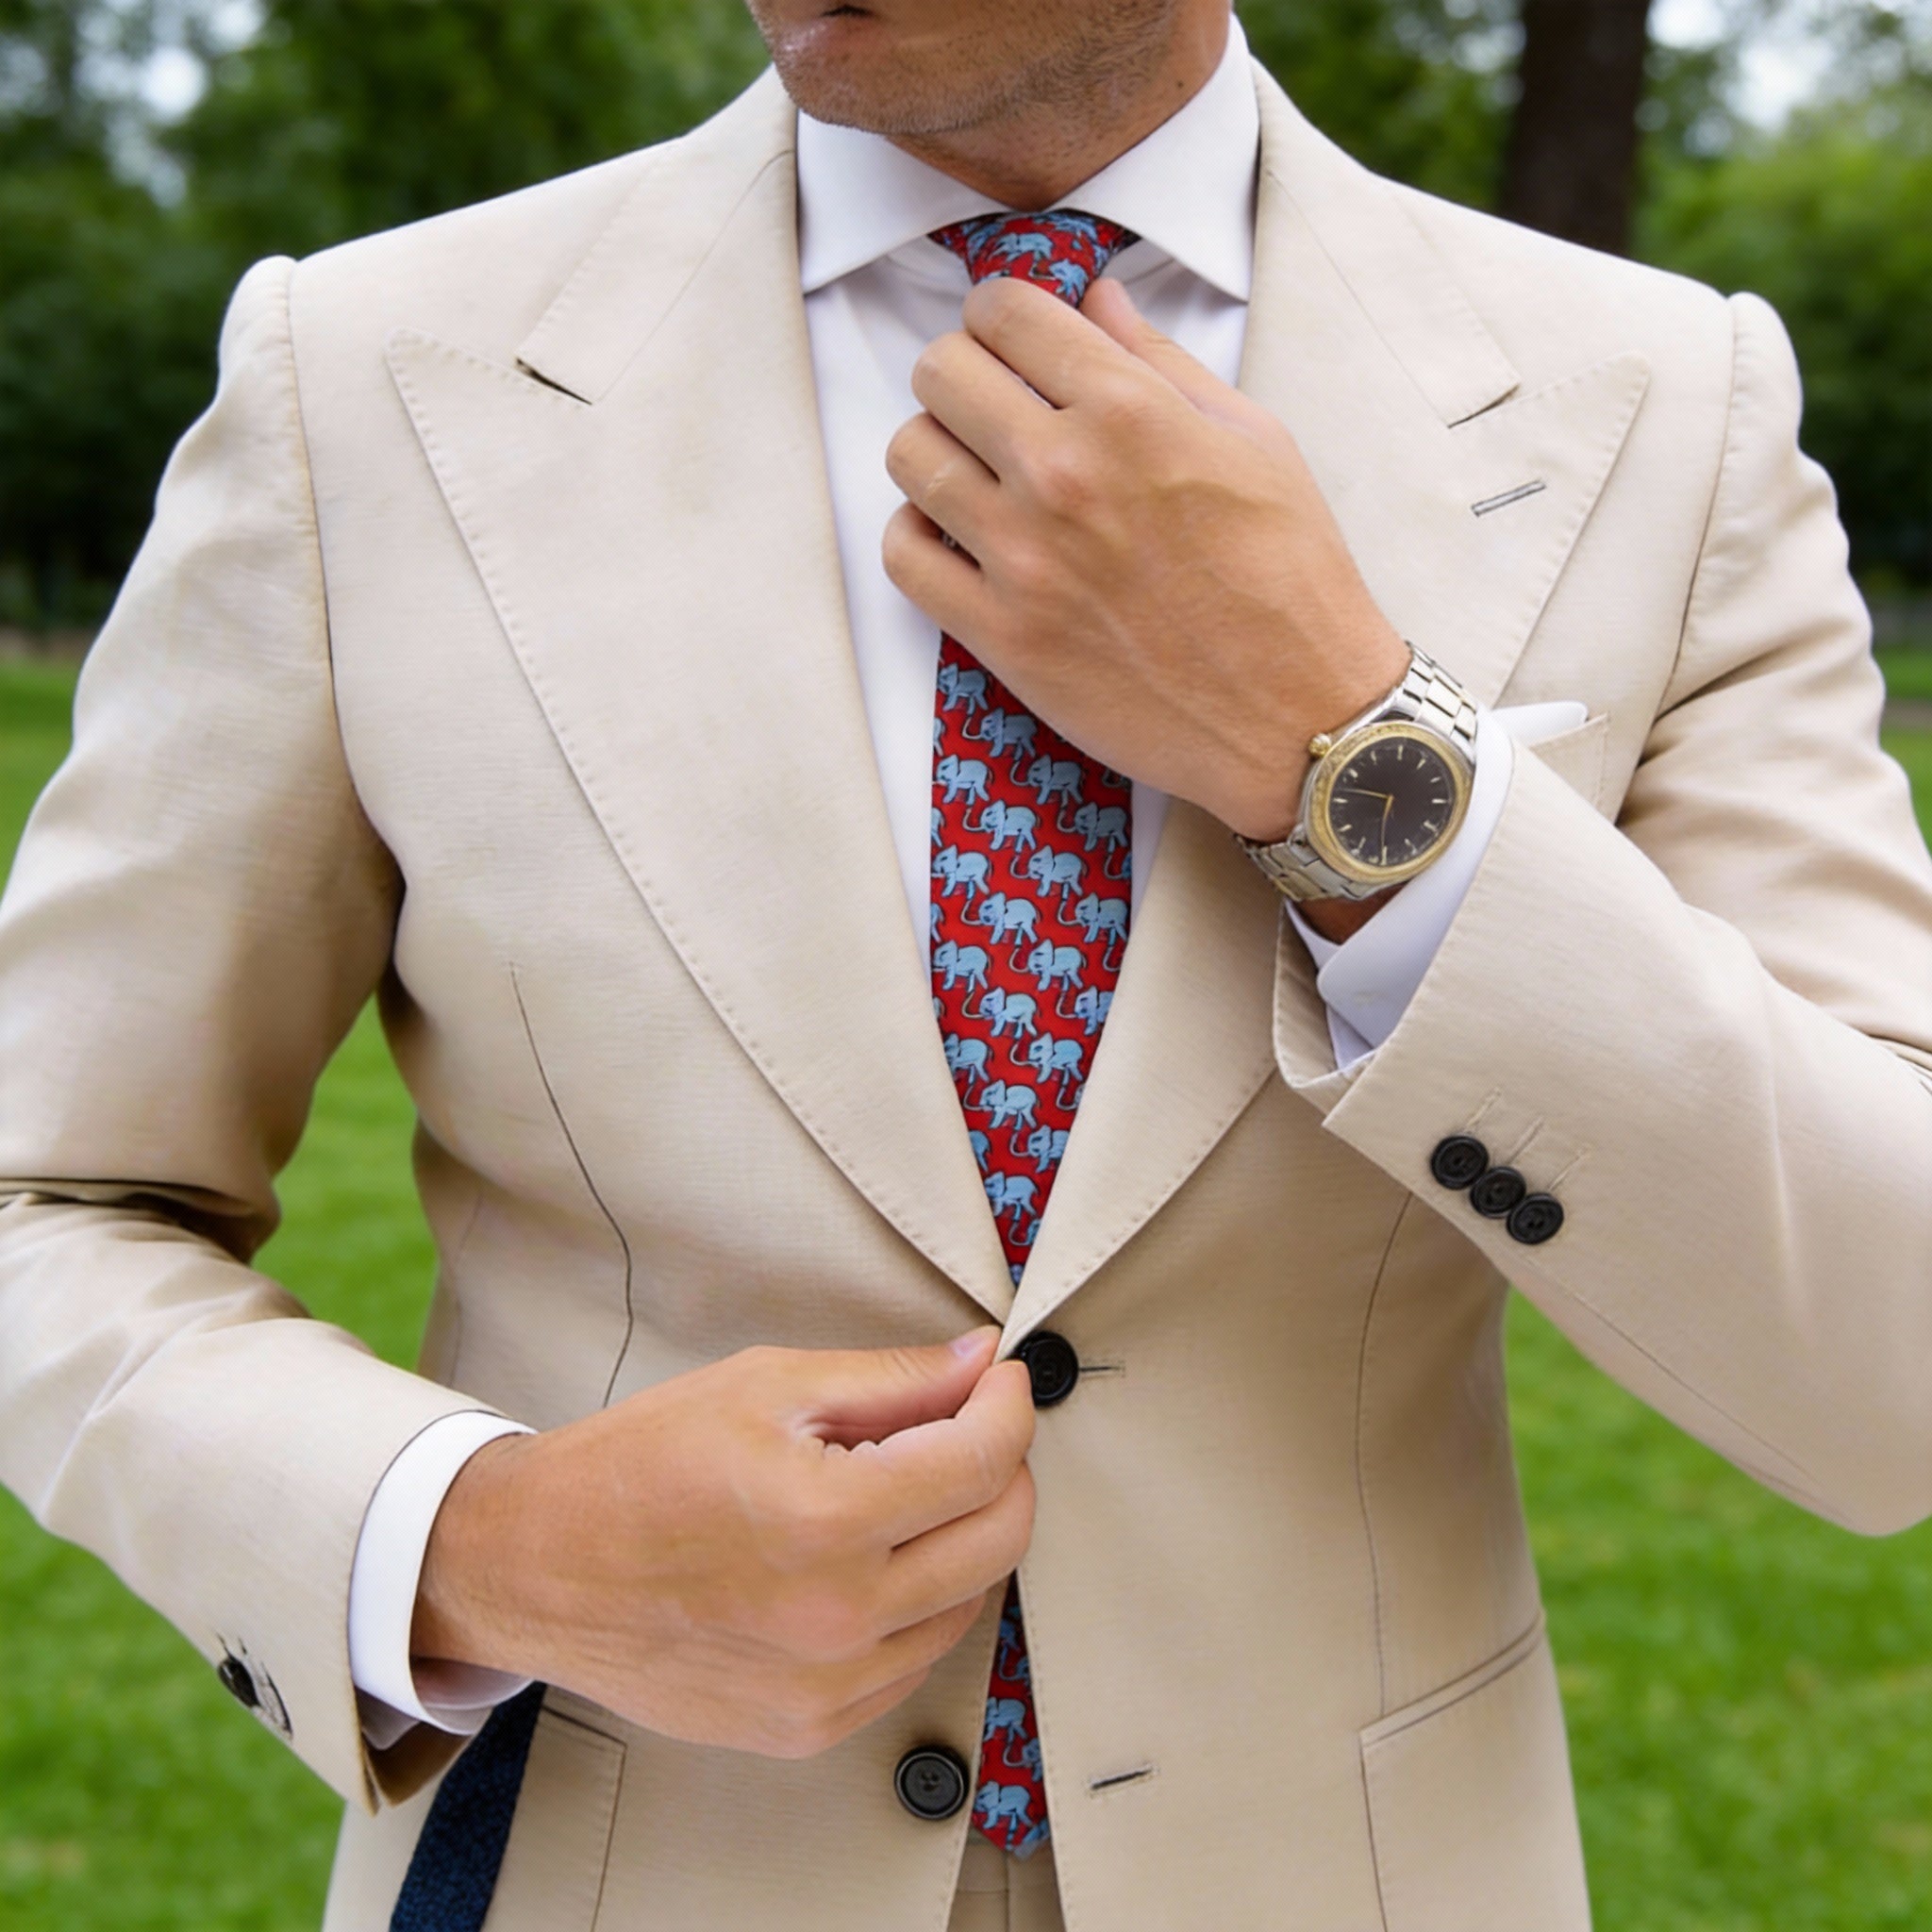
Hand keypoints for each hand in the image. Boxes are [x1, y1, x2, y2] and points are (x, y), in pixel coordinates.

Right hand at [412, 1329, 1034, 1758]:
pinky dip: (918, 1602)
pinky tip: (868, 1560)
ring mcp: (827, 1686)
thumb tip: (981, 1364)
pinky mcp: (809, 1727)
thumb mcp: (765, 1386)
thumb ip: (890, 1379)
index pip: (985, 1461)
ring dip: (962, 1536)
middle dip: (1001, 1466)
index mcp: (827, 1520)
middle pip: (1001, 1536)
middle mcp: (838, 1618)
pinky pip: (914, 1660)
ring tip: (900, 1491)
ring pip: (969, 1602)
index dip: (1008, 1405)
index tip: (999, 1381)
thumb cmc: (638, 1467)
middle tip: (963, 1426)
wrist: (539, 1568)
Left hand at [882, 274, 1409, 844]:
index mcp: (1130, 412)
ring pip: (910, 457)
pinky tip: (958, 539)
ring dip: (935, 450)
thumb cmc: (1290, 578)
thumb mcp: (1254, 441)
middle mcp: (1064, 475)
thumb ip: (1161, 362)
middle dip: (960, 373)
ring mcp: (1023, 559)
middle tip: (991, 403)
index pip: (1005, 311)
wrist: (1296, 715)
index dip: (999, 312)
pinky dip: (917, 536)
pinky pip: (904, 557)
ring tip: (975, 473)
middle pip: (940, 374)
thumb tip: (1097, 299)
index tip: (1009, 337)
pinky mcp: (1002, 635)